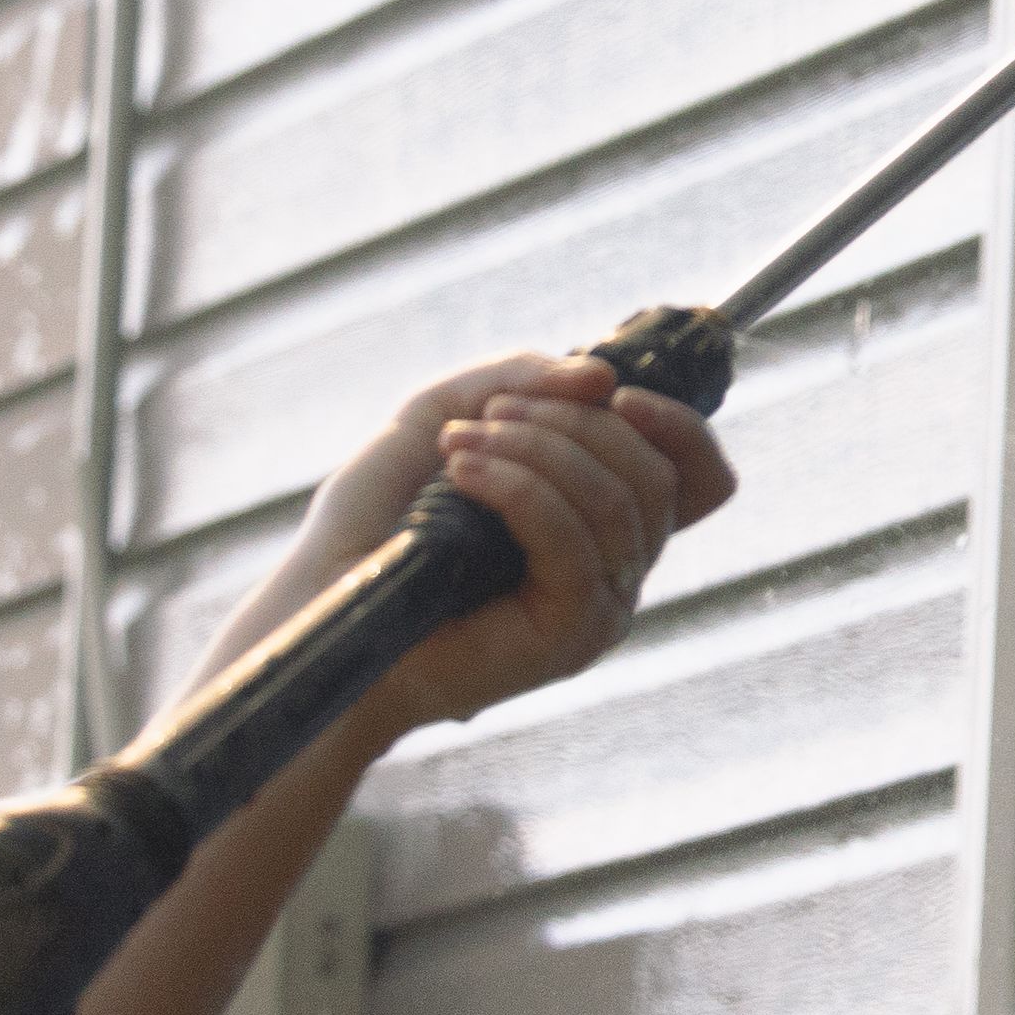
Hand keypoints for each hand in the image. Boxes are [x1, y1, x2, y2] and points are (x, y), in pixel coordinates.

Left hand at [226, 351, 738, 743]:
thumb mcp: (444, 414)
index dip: (679, 428)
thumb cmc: (373, 523)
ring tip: (459, 447)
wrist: (318, 606)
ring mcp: (602, 606)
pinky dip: (523, 489)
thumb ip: (521, 380)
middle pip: (653, 474)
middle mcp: (616, 568)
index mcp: (600, 523)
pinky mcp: (573, 635)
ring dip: (538, 448)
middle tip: (485, 417)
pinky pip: (577, 542)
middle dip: (572, 423)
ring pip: (618, 499)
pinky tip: (465, 473)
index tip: (615, 392)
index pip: (696, 478)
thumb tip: (603, 379)